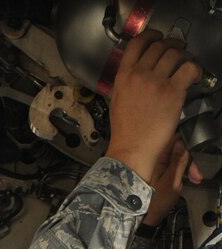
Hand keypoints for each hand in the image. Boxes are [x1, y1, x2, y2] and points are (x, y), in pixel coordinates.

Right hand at [106, 29, 201, 182]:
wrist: (132, 149)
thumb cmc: (125, 131)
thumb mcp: (118, 99)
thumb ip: (127, 81)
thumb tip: (140, 70)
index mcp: (123, 76)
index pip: (137, 43)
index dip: (151, 35)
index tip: (158, 37)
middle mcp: (139, 75)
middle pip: (159, 46)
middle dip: (171, 45)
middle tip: (178, 51)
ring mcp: (156, 83)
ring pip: (175, 54)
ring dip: (184, 55)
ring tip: (187, 63)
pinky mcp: (172, 93)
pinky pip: (189, 69)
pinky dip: (194, 68)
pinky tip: (194, 76)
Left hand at [143, 136, 202, 225]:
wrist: (150, 217)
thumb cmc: (157, 202)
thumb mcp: (172, 181)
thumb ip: (178, 162)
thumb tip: (181, 142)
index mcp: (158, 159)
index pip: (174, 141)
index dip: (187, 146)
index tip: (194, 156)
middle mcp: (159, 160)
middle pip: (180, 150)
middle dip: (191, 161)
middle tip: (197, 175)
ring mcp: (161, 166)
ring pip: (181, 159)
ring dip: (190, 168)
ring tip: (195, 179)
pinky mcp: (164, 172)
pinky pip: (178, 166)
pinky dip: (186, 172)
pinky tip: (191, 180)